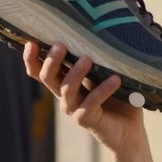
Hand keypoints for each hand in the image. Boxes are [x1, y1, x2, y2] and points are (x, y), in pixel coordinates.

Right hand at [23, 42, 145, 155]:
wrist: (130, 132)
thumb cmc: (118, 98)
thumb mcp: (107, 74)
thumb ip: (100, 58)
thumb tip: (103, 30)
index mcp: (65, 81)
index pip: (40, 70)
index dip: (32, 58)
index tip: (31, 42)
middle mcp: (64, 95)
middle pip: (47, 77)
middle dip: (51, 60)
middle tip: (59, 45)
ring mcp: (74, 108)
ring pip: (66, 89)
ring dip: (75, 73)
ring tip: (87, 59)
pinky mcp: (88, 119)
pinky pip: (91, 103)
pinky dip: (103, 90)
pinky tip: (115, 80)